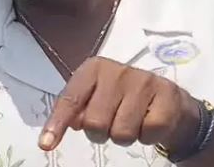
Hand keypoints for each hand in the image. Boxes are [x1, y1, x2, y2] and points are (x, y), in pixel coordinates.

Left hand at [39, 57, 200, 151]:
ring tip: (131, 121)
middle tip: (111, 124)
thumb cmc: (122, 98)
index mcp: (94, 68)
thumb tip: (72, 122)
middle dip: (100, 133)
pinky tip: (148, 122)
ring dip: (124, 136)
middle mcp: (118, 71)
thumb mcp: (96, 96)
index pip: (71, 98)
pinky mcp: (166, 97)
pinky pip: (147, 134)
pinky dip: (146, 137)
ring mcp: (144, 82)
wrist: (167, 99)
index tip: (46, 144)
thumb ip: (78, 107)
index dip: (58, 123)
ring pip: (121, 132)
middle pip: (95, 122)